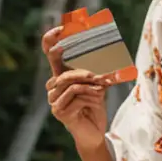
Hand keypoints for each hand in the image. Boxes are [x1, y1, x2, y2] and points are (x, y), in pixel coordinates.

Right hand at [43, 24, 112, 157]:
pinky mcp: (59, 111)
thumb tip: (110, 62)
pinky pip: (74, 96)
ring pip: (69, 83)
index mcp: (61, 76)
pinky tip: (97, 102)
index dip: (52, 39)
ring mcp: (53, 100)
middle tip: (98, 77)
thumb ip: (99, 74)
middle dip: (82, 73)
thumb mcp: (98, 86)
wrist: (95, 132)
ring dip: (88, 85)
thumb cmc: (94, 107)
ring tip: (101, 90)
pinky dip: (89, 96)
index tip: (61, 28)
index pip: (50, 53)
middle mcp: (53, 87)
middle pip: (62, 72)